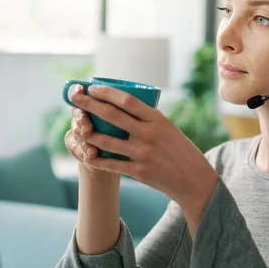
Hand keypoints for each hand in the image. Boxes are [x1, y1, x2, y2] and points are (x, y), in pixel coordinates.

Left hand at [69, 84, 219, 211]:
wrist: (193, 180)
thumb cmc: (179, 150)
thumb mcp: (168, 128)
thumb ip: (147, 119)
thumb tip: (122, 106)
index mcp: (157, 119)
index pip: (127, 101)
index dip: (106, 92)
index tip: (92, 87)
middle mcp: (149, 134)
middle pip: (112, 116)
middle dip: (89, 105)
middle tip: (74, 97)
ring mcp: (142, 154)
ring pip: (106, 141)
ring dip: (87, 133)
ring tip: (77, 127)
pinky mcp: (138, 171)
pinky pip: (110, 164)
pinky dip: (96, 159)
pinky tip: (85, 154)